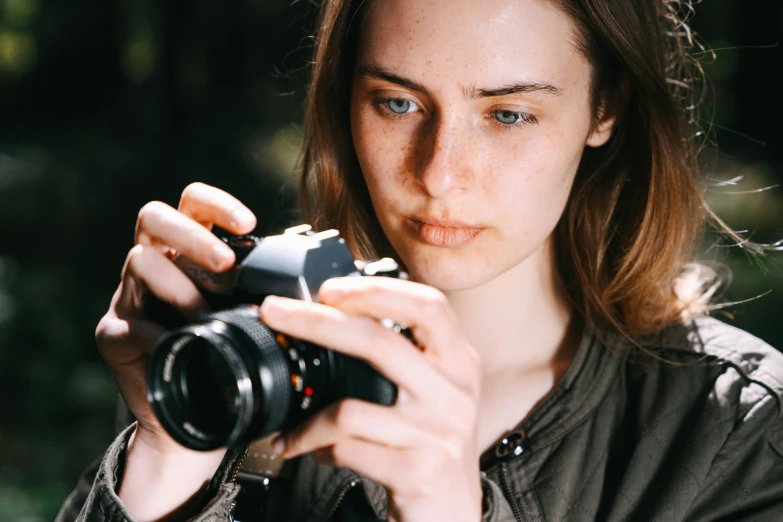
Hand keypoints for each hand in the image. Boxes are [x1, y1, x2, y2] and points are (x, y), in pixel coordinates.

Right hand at [95, 182, 256, 452]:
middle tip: (226, 264)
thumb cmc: (226, 354)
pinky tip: (178, 345)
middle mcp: (155, 263)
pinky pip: (131, 323)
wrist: (193, 416)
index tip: (249, 224)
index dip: (217, 204)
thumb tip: (308, 280)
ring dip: (179, 286)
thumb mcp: (249, 317)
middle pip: (154, 217)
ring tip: (203, 314)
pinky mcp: (114, 332)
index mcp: (187, 250)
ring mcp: (130, 295)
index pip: (193, 205)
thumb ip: (263, 292)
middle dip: (193, 236)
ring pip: (140, 260)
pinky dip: (159, 334)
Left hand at [259, 276, 483, 521]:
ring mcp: (439, 432)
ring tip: (287, 425)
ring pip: (352, 405)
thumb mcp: (434, 394)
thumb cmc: (433, 447)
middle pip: (380, 342)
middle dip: (317, 322)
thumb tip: (335, 318)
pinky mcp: (418, 470)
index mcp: (459, 362)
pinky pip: (347, 448)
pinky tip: (309, 450)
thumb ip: (404, 357)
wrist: (453, 516)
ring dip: (306, 416)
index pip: (427, 306)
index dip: (377, 290)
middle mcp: (455, 392)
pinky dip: (316, 447)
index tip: (330, 288)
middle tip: (277, 313)